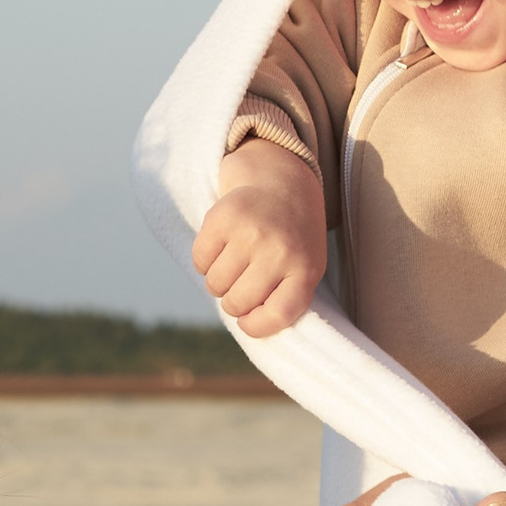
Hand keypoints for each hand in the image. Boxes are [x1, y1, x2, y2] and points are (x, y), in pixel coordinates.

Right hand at [193, 141, 327, 336]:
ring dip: (218, 280)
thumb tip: (248, 324)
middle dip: (233, 300)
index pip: (277, 315)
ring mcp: (250, 234)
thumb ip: (286, 296)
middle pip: (238, 303)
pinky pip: (200, 261)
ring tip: (233, 261)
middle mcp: (280, 251)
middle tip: (241, 282)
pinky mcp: (222, 218)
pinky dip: (204, 260)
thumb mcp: (305, 264)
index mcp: (305, 268)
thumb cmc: (292, 234)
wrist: (281, 179)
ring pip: (215, 285)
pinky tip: (221, 246)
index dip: (256, 326)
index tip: (247, 321)